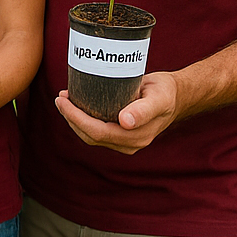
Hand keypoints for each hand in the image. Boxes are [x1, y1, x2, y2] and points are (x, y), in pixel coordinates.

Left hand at [55, 71, 180, 153]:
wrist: (176, 96)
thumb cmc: (166, 93)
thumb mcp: (158, 97)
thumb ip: (144, 109)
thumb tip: (124, 122)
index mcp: (136, 137)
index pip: (97, 132)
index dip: (76, 118)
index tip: (63, 100)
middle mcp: (129, 143)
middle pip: (90, 136)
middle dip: (71, 118)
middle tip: (60, 98)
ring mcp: (125, 141)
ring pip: (91, 136)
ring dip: (74, 120)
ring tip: (64, 100)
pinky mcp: (121, 135)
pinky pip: (96, 131)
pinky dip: (82, 120)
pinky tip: (75, 106)